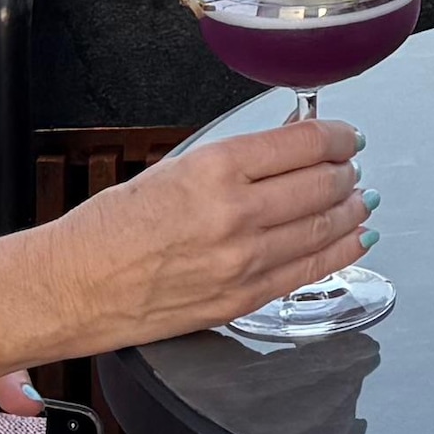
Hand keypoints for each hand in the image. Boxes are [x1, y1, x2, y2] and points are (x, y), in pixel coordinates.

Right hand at [60, 117, 370, 345]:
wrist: (73, 287)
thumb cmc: (108, 229)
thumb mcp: (173, 169)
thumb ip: (234, 162)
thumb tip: (287, 149)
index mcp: (215, 168)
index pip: (304, 143)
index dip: (337, 136)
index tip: (346, 135)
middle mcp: (236, 212)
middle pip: (323, 184)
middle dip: (346, 172)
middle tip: (352, 167)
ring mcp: (244, 260)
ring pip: (324, 226)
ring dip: (352, 209)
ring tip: (361, 199)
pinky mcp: (244, 298)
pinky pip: (310, 270)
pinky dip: (341, 250)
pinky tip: (356, 239)